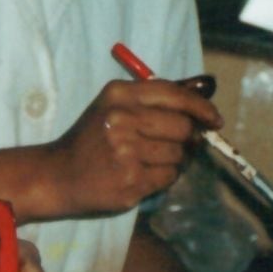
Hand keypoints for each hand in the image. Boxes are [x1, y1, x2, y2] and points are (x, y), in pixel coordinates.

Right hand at [48, 76, 221, 215]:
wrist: (58, 175)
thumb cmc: (92, 138)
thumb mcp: (114, 105)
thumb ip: (155, 98)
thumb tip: (205, 90)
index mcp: (119, 94)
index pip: (176, 96)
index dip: (202, 108)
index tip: (215, 120)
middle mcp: (122, 119)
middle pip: (183, 127)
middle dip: (188, 137)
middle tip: (181, 143)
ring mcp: (126, 153)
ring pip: (179, 154)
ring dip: (175, 159)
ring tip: (153, 159)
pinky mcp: (131, 181)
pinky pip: (169, 176)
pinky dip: (165, 176)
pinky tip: (145, 173)